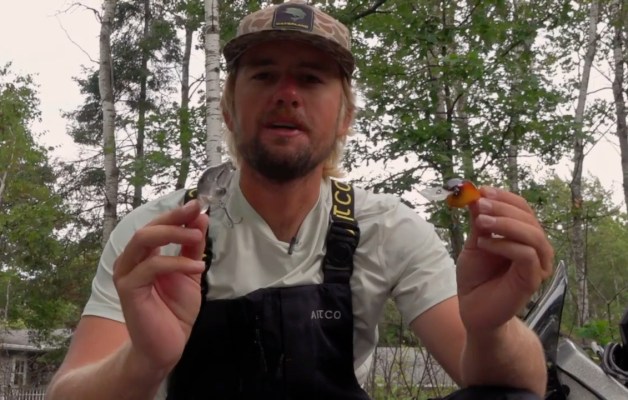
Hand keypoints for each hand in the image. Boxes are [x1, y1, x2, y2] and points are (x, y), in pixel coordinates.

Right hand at [113, 200, 208, 373]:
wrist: (166, 346)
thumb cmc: (175, 310)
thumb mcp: (190, 272)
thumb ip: (192, 247)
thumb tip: (200, 218)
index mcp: (143, 255)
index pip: (157, 225)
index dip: (177, 212)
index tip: (199, 203)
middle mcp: (130, 260)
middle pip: (148, 227)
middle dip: (174, 216)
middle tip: (198, 211)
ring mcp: (126, 274)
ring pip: (144, 240)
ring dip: (174, 234)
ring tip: (198, 237)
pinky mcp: (129, 289)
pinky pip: (152, 267)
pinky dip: (177, 262)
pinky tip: (198, 266)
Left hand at [456, 187, 552, 333]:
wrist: (473, 310)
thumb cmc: (476, 278)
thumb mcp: (474, 244)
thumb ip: (479, 222)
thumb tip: (476, 195)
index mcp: (523, 236)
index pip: (522, 208)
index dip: (504, 197)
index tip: (482, 190)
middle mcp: (535, 248)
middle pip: (529, 218)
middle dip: (502, 208)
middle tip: (479, 203)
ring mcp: (537, 265)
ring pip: (533, 235)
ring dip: (505, 224)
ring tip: (480, 222)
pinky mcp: (532, 280)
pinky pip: (526, 255)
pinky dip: (504, 245)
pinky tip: (484, 244)